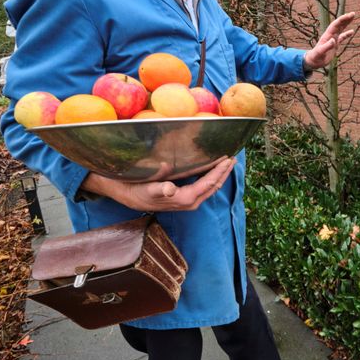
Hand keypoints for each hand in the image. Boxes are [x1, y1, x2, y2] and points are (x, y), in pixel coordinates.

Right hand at [81, 157, 234, 211]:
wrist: (125, 195)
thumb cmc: (136, 189)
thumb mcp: (147, 188)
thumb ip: (160, 189)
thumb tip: (170, 188)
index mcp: (185, 199)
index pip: (209, 183)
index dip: (220, 171)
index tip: (229, 158)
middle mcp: (190, 202)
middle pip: (213, 186)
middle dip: (224, 172)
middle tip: (233, 157)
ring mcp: (188, 200)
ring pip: (210, 187)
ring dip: (219, 175)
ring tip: (227, 162)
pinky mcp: (184, 197)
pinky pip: (203, 186)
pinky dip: (210, 177)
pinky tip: (212, 168)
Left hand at [303, 12, 355, 69]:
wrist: (313, 61)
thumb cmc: (315, 57)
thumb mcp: (320, 52)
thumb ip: (327, 46)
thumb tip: (333, 40)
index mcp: (327, 36)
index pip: (335, 25)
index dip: (342, 20)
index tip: (348, 15)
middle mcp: (330, 36)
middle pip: (338, 25)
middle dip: (345, 19)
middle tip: (353, 13)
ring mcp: (333, 39)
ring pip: (340, 29)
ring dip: (346, 23)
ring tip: (352, 17)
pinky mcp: (335, 44)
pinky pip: (342, 37)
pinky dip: (347, 34)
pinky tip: (352, 31)